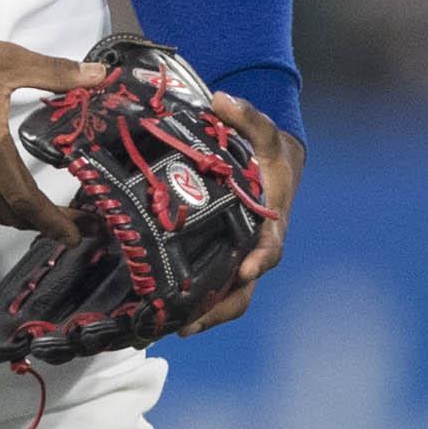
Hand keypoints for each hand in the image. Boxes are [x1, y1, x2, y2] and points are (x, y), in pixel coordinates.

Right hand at [0, 28, 102, 240]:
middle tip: (75, 219)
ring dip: (19, 214)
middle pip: (10, 214)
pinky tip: (10, 189)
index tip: (78, 235)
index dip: (54, 222)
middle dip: (44, 222)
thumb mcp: (9, 59)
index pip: (26, 201)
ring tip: (48, 210)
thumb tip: (101, 75)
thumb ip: (56, 73)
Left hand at [174, 92, 302, 337]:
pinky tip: (157, 312)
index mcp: (270, 224)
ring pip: (223, 297)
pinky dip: (188, 302)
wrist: (270, 165)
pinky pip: (206, 287)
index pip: (269, 249)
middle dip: (218, 309)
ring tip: (164, 328)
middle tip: (188, 323)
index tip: (246, 270)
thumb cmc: (267, 151)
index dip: (258, 261)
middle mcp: (255, 249)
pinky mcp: (218, 260)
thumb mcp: (263, 131)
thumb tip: (221, 100)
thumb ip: (245, 115)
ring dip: (199, 315)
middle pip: (242, 289)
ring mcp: (237, 259)